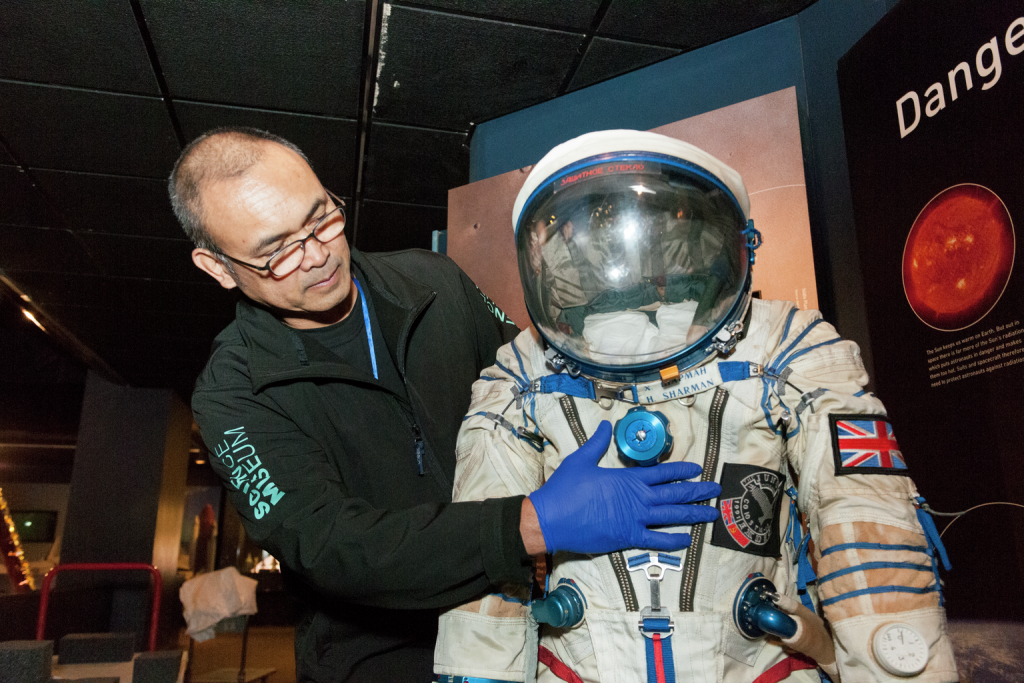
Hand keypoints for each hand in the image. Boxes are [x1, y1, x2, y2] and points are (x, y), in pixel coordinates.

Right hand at [528, 421, 721, 553]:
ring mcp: (635, 520)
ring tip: (711, 513)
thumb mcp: (581, 460)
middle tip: (715, 490)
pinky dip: (673, 540)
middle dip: (698, 491)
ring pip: (672, 516)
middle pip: (675, 494)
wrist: (552, 518)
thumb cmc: (565, 488)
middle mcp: (638, 499)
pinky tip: (687, 540)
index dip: (682, 470)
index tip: (698, 469)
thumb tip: (606, 425)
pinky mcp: (628, 538)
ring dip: (693, 514)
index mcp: (629, 479)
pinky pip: (657, 540)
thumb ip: (597, 443)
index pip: (663, 472)